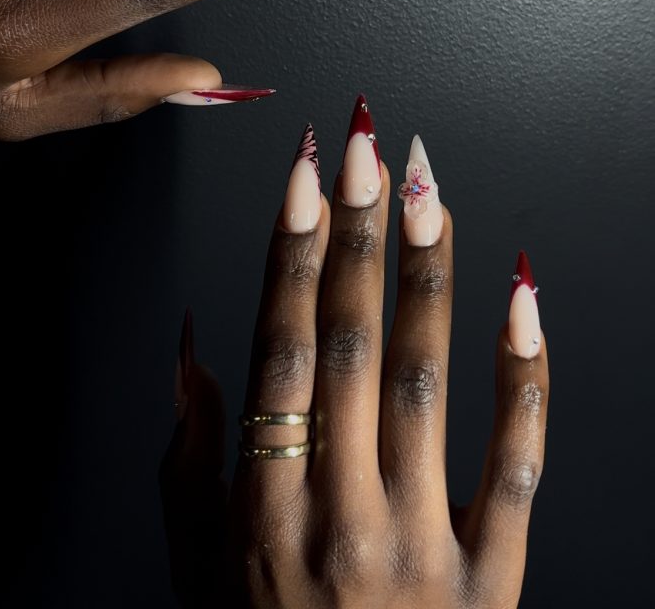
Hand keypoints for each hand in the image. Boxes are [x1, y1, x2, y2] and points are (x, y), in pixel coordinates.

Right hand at [161, 96, 548, 607]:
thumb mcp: (199, 579)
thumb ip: (190, 465)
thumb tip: (195, 353)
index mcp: (262, 521)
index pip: (276, 355)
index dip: (288, 255)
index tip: (301, 177)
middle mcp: (342, 523)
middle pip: (350, 348)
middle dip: (356, 235)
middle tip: (368, 149)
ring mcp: (425, 550)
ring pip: (429, 385)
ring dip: (428, 278)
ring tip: (428, 193)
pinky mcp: (495, 580)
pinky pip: (519, 466)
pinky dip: (525, 378)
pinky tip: (522, 301)